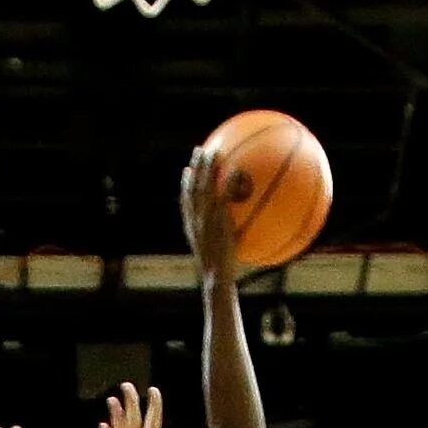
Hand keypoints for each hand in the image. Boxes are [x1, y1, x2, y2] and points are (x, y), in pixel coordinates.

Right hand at [181, 147, 239, 280]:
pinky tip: (237, 169)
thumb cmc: (221, 271)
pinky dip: (228, 181)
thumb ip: (227, 238)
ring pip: (201, 187)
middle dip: (194, 168)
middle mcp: (194, 219)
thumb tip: (242, 233)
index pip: (185, 202)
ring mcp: (204, 219)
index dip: (185, 184)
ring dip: (206, 167)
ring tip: (212, 150)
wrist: (216, 277)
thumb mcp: (220, 253)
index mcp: (192, 227)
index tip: (188, 170)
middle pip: (191, 188)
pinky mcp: (216, 221)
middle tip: (199, 150)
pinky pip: (222, 196)